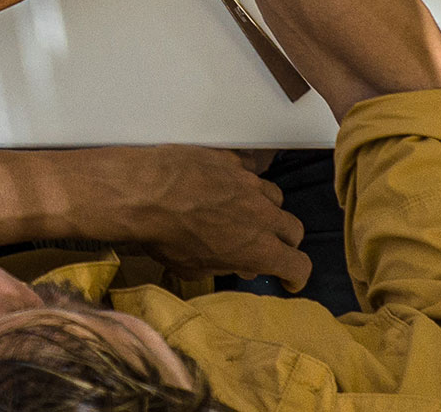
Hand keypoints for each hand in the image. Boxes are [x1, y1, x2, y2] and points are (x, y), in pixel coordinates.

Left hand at [89, 145, 309, 288]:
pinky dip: (242, 181)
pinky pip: (248, 170)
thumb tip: (240, 265)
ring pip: (273, 197)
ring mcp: (248, 183)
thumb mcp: (194, 268)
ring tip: (244, 213)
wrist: (143, 190)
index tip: (288, 280)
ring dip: (265, 209)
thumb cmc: (164, 237)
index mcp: (260, 250)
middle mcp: (263, 215)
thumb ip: (224, 267)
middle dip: (283, 241)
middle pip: (293, 229)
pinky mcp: (230, 159)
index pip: (298, 266)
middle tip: (266, 245)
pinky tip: (226, 184)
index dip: (295, 276)